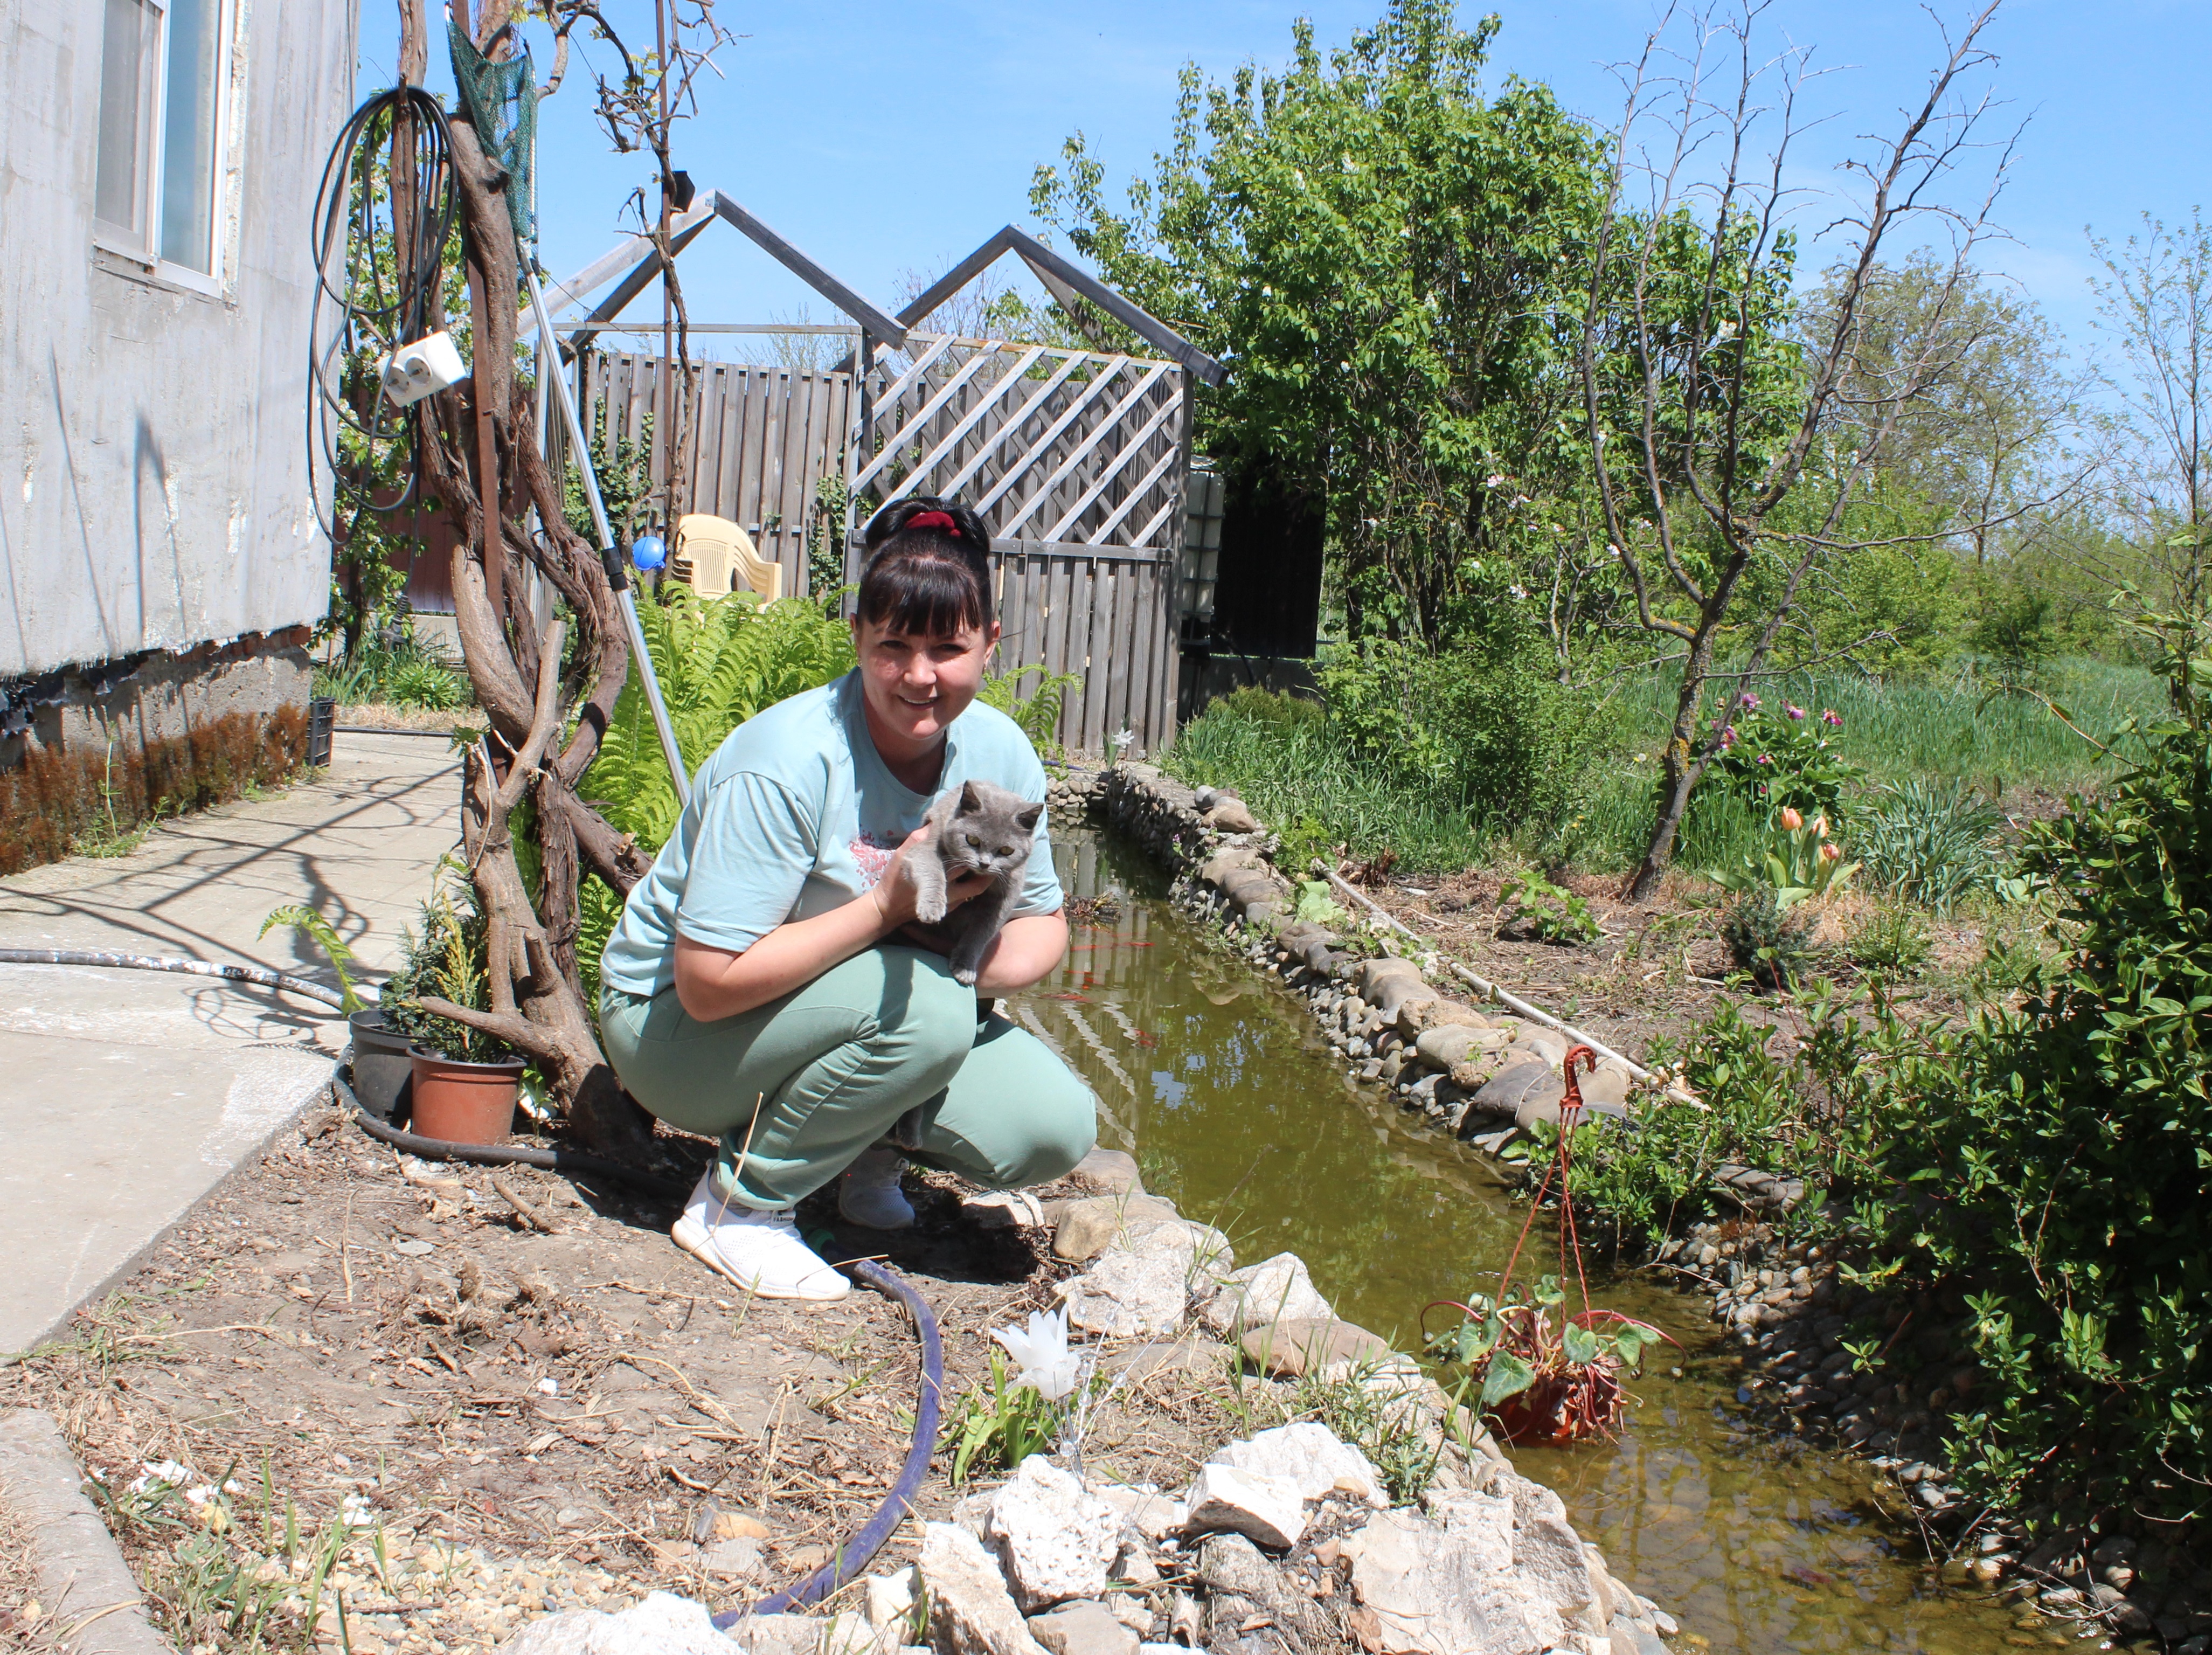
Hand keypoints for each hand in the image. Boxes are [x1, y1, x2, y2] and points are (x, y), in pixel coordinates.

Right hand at [870, 827, 990, 931]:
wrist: (889, 908)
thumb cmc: (894, 879)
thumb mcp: (902, 855)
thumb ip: (918, 839)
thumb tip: (934, 821)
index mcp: (937, 873)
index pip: (964, 860)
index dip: (974, 849)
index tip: (980, 838)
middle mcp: (948, 888)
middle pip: (976, 874)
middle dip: (981, 861)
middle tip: (988, 849)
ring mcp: (951, 900)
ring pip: (977, 887)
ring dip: (983, 876)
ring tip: (985, 862)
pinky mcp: (951, 907)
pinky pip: (969, 896)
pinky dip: (973, 885)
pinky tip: (973, 875)